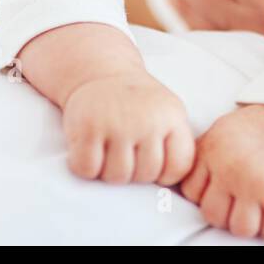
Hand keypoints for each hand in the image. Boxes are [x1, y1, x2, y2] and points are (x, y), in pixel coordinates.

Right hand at [61, 69, 195, 185]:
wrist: (102, 71)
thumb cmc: (138, 102)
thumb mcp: (167, 113)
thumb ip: (176, 144)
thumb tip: (171, 191)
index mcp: (172, 117)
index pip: (178, 168)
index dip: (164, 174)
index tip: (152, 160)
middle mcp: (147, 120)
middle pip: (145, 176)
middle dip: (134, 171)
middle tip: (125, 151)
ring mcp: (116, 123)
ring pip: (116, 176)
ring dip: (109, 170)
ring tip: (108, 150)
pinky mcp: (87, 127)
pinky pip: (87, 169)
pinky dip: (85, 166)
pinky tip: (89, 148)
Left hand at [181, 104, 263, 238]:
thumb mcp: (224, 130)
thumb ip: (205, 157)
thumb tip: (192, 188)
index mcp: (211, 151)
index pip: (191, 192)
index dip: (209, 194)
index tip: (226, 189)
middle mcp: (228, 169)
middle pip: (213, 215)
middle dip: (228, 212)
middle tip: (247, 201)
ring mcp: (254, 184)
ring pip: (240, 229)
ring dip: (254, 222)